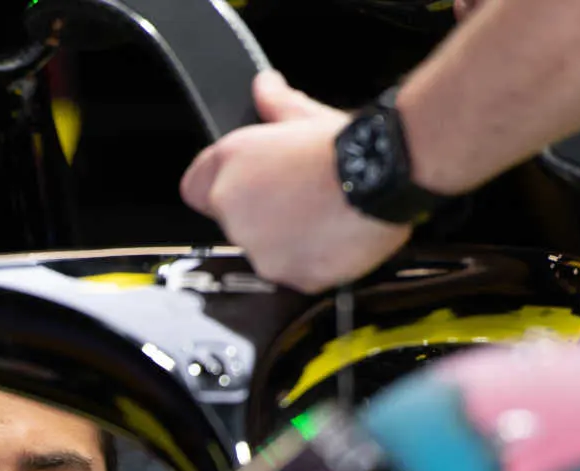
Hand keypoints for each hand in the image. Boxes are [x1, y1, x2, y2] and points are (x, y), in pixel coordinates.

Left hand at [179, 71, 411, 293]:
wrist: (384, 176)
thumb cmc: (347, 145)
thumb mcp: (305, 113)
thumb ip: (275, 103)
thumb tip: (264, 87)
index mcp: (228, 167)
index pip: (195, 188)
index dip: (219, 186)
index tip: (246, 185)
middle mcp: (234, 212)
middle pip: (234, 220)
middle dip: (261, 211)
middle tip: (299, 195)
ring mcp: (260, 249)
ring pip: (264, 249)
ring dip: (285, 238)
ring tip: (321, 214)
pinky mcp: (289, 274)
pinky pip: (293, 271)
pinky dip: (311, 259)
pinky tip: (333, 235)